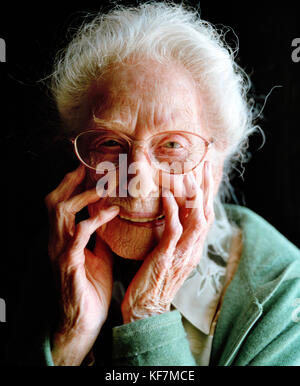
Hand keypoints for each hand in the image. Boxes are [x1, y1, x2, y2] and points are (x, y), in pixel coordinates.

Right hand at [44, 165, 118, 364]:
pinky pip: (78, 237)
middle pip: (55, 202)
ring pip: (61, 213)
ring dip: (84, 197)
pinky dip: (93, 221)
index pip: (62, 205)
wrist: (85, 321)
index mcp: (64, 240)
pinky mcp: (69, 265)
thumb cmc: (91, 288)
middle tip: (90, 169)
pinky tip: (110, 213)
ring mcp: (61, 253)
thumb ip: (101, 237)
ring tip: (104, 188)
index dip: (71, 186)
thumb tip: (111, 218)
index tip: (88, 169)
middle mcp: (58, 242)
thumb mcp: (99, 256)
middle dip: (71, 182)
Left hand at [121, 161, 214, 322]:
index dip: (207, 192)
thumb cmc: (153, 281)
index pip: (205, 214)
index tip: (205, 171)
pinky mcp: (168, 257)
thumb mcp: (167, 255)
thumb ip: (172, 235)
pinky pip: (175, 230)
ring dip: (195, 194)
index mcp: (193, 247)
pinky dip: (173, 211)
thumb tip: (168, 214)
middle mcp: (194, 248)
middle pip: (207, 211)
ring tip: (191, 172)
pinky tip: (167, 195)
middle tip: (207, 162)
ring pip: (197, 218)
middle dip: (208, 186)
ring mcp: (183, 252)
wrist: (147, 309)